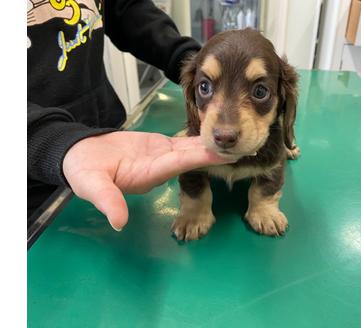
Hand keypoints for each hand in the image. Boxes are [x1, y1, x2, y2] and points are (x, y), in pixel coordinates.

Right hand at [63, 131, 232, 230]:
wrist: (79, 155)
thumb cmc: (83, 171)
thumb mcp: (91, 185)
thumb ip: (107, 200)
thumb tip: (118, 222)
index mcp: (149, 175)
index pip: (179, 165)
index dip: (200, 158)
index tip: (222, 155)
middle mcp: (161, 168)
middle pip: (191, 157)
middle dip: (215, 152)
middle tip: (242, 144)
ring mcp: (161, 157)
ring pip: (189, 148)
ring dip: (210, 144)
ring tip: (233, 138)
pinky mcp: (158, 146)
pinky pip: (181, 142)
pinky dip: (196, 138)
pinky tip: (212, 133)